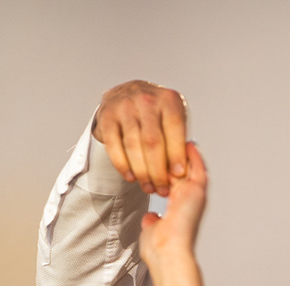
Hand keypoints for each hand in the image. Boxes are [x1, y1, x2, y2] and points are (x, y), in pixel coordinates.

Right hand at [96, 79, 188, 194]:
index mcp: (168, 99)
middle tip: (162, 189)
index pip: (174, 129)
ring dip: (141, 172)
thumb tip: (182, 171)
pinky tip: (130, 177)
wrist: (128, 93)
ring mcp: (124, 106)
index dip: (177, 154)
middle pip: (152, 142)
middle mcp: (146, 100)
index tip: (179, 175)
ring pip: (133, 146)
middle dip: (158, 170)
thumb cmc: (156, 113)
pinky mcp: (107, 117)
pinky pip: (114, 146)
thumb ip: (179, 142)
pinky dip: (122, 165)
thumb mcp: (173, 119)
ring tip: (148, 187)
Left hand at [138, 142, 208, 277]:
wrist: (168, 253)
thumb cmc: (159, 248)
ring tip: (179, 135)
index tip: (160, 153)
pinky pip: (198, 169)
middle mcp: (188, 200)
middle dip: (176, 155)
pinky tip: (189, 143)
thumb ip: (152, 221)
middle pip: (183, 171)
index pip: (173, 181)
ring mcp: (194, 195)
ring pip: (191, 167)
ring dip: (185, 153)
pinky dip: (195, 156)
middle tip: (169, 137)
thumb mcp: (151, 230)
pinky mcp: (198, 193)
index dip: (167, 166)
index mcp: (178, 207)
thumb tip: (150, 218)